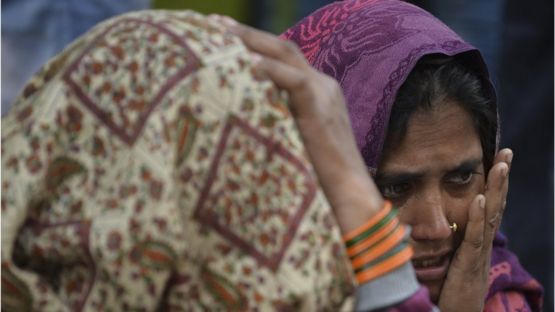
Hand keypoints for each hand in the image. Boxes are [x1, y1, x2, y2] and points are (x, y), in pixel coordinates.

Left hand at [211, 16, 383, 232]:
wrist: (347, 194)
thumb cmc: (315, 174)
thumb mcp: (291, 137)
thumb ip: (274, 118)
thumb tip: (237, 111)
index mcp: (315, 91)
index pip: (282, 58)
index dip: (254, 44)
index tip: (222, 34)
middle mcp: (321, 84)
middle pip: (282, 48)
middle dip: (248, 34)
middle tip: (214, 25)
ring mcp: (324, 93)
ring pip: (286, 55)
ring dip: (253, 43)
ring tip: (221, 36)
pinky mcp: (321, 108)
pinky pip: (295, 80)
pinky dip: (270, 71)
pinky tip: (246, 66)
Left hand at [438, 148, 511, 310]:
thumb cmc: (450, 291)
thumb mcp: (449, 260)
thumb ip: (444, 241)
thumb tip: (426, 221)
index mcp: (477, 241)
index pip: (488, 206)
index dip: (494, 184)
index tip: (497, 159)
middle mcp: (482, 243)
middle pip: (495, 205)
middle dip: (501, 179)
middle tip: (506, 152)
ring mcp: (478, 253)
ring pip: (490, 216)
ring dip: (495, 190)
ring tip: (500, 166)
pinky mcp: (469, 264)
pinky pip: (474, 238)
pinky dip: (477, 218)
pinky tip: (478, 198)